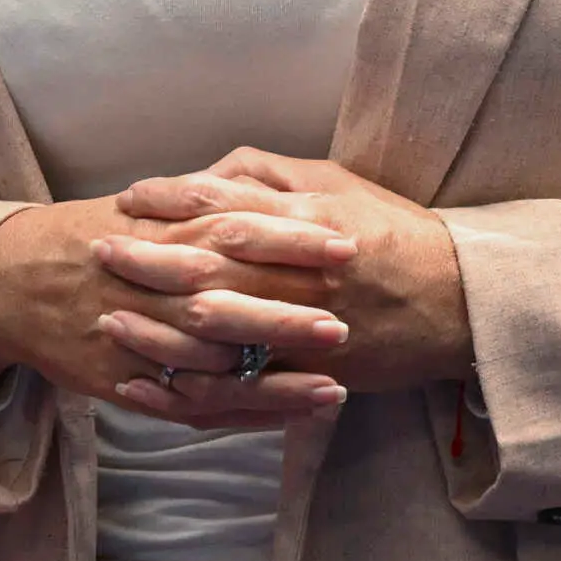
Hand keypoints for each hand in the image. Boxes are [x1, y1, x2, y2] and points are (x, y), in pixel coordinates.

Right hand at [0, 195, 351, 429]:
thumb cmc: (93, 236)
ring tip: (336, 388)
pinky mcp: (130, 382)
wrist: (12, 278)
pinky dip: (240, 413)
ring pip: (216, 365)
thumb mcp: (148, 208)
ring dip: (276, 379)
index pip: (239, 232)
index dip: (295, 241)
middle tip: (348, 324)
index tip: (349, 244)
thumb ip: (206, 201)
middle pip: (230, 302)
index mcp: (167, 234)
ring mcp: (142, 340)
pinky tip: (286, 417)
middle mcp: (157, 288)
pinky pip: (191, 404)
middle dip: (289, 317)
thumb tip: (271, 186)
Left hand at [114, 149, 472, 397]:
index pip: (228, 203)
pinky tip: (150, 386)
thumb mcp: (340, 185)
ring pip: (219, 329)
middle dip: (149, 257)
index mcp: (308, 219)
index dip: (173, 199)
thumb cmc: (396, 234)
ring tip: (110, 318)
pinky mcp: (309, 375)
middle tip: (99, 249)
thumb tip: (213, 170)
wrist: (460, 301)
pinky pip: (242, 389)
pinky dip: (192, 390)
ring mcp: (305, 327)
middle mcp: (301, 270)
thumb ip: (274, 175)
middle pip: (211, 263)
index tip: (130, 197)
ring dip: (158, 325)